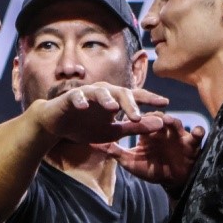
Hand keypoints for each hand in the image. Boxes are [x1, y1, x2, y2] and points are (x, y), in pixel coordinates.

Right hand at [32, 82, 167, 143]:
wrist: (58, 125)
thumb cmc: (86, 126)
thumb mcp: (114, 131)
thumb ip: (135, 127)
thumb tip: (160, 123)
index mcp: (115, 100)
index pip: (135, 97)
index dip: (150, 99)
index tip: (165, 103)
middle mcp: (104, 93)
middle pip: (120, 92)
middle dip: (130, 104)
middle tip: (137, 116)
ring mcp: (86, 93)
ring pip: (99, 92)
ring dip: (107, 99)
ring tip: (114, 108)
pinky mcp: (70, 97)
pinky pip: (76, 96)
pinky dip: (80, 100)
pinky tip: (84, 107)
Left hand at [96, 113, 202, 192]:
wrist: (172, 180)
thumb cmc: (152, 169)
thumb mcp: (131, 161)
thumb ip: (115, 151)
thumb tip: (94, 144)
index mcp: (148, 130)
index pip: (140, 118)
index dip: (133, 114)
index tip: (126, 112)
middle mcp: (163, 129)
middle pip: (158, 117)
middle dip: (153, 117)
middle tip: (146, 117)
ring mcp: (178, 134)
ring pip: (176, 123)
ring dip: (172, 121)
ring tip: (167, 122)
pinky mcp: (191, 143)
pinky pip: (197, 136)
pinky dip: (198, 133)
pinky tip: (197, 132)